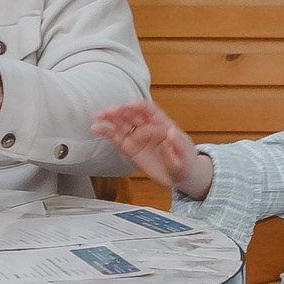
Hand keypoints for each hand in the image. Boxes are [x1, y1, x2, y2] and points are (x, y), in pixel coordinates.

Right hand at [92, 100, 212, 197]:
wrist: (182, 178)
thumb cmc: (187, 163)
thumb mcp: (186, 155)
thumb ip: (179, 143)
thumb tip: (172, 131)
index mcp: (163, 125)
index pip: (150, 110)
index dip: (139, 107)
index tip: (129, 106)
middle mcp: (149, 128)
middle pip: (133, 114)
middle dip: (121, 111)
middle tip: (108, 112)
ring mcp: (139, 137)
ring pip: (122, 124)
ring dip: (111, 119)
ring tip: (99, 116)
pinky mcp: (131, 149)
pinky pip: (117, 138)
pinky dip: (107, 133)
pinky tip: (97, 128)